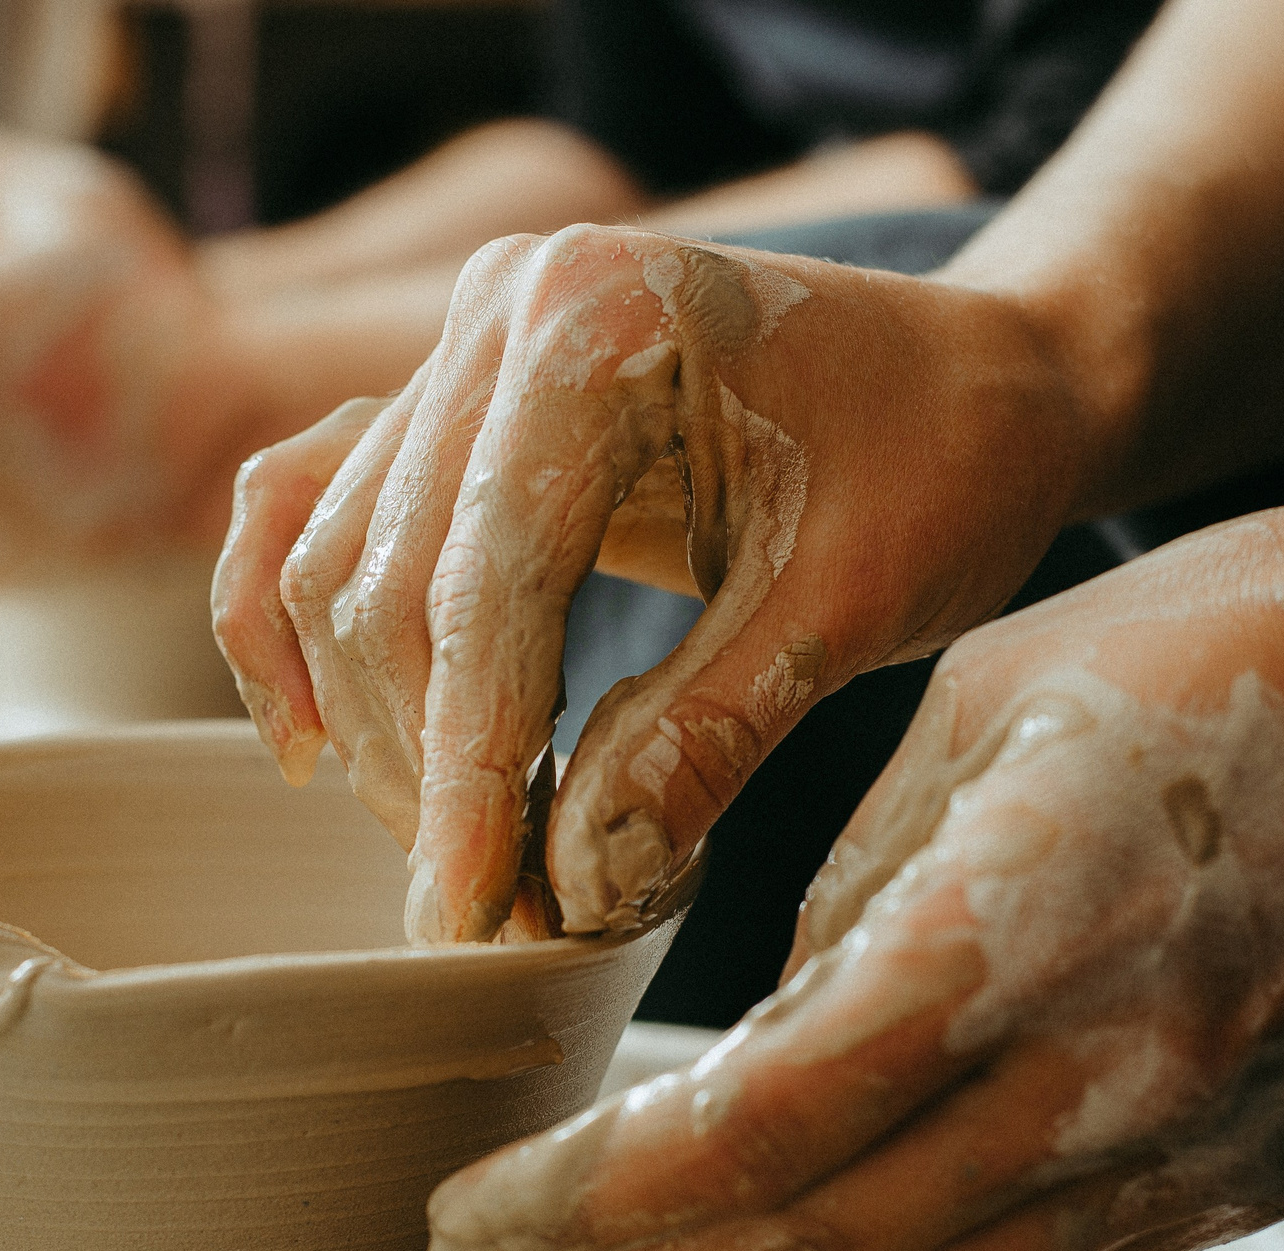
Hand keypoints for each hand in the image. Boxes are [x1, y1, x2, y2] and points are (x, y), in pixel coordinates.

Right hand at [210, 224, 1076, 940]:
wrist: (988, 378)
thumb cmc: (951, 462)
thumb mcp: (851, 607)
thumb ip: (705, 735)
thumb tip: (570, 882)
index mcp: (601, 319)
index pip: (485, 579)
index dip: (468, 765)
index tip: (474, 911)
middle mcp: (504, 306)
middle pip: (386, 576)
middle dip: (424, 764)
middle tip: (486, 908)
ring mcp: (469, 345)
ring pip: (338, 559)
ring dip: (374, 724)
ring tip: (453, 853)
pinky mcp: (461, 398)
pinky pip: (318, 505)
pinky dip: (295, 627)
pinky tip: (313, 753)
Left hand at [406, 462, 1283, 1250]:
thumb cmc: (1243, 644)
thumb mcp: (988, 699)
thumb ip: (851, 886)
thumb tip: (753, 1033)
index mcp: (1019, 928)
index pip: (757, 1128)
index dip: (589, 1203)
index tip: (456, 1225)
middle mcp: (1102, 1085)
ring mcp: (1183, 1158)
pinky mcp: (1235, 1186)